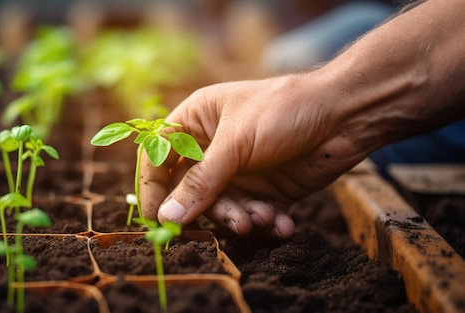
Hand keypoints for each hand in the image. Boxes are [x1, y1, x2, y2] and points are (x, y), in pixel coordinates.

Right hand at [139, 74, 370, 237]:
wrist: (346, 115)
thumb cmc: (284, 110)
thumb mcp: (236, 143)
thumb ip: (201, 182)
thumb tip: (167, 217)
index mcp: (196, 121)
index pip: (159, 157)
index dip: (155, 188)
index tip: (157, 218)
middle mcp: (213, 148)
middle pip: (190, 191)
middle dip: (211, 210)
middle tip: (232, 222)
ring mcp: (239, 171)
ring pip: (221, 208)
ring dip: (240, 218)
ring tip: (260, 218)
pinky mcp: (265, 191)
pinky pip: (252, 215)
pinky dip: (265, 223)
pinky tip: (282, 223)